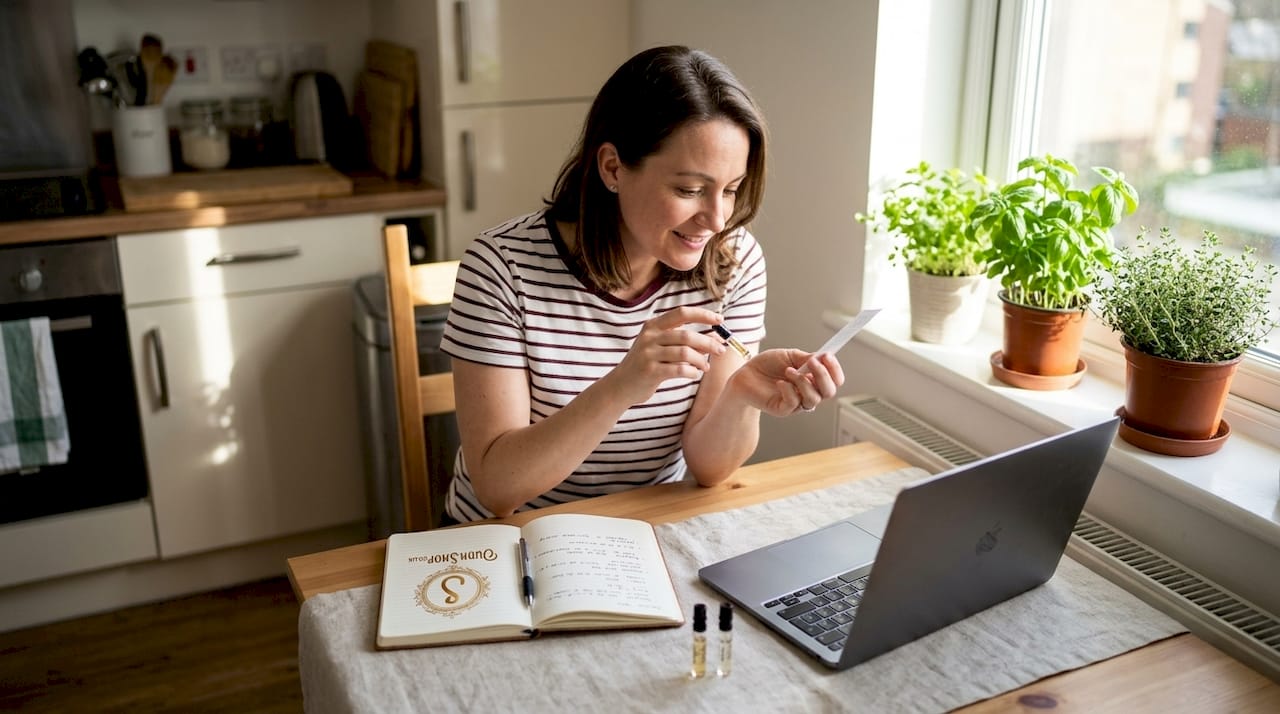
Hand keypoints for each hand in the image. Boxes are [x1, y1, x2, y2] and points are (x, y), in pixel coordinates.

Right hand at [607, 306, 725, 404]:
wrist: (620, 385)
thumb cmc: (646, 365)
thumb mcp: (661, 347)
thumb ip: (684, 341)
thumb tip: (717, 337)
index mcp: (653, 326)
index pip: (682, 313)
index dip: (703, 314)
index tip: (720, 319)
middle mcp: (650, 336)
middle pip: (687, 335)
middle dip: (708, 342)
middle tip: (721, 350)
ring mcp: (648, 354)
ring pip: (685, 353)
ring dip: (701, 360)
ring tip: (706, 367)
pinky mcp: (650, 371)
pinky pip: (679, 370)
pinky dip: (692, 372)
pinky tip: (694, 374)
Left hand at [730, 348, 844, 416]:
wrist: (744, 375)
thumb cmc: (766, 366)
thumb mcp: (789, 356)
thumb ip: (807, 358)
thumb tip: (825, 357)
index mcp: (813, 379)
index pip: (834, 380)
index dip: (835, 369)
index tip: (828, 356)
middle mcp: (808, 393)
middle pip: (829, 392)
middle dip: (823, 375)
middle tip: (811, 362)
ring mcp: (796, 403)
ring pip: (813, 398)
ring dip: (803, 381)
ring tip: (788, 371)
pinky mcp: (783, 410)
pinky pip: (794, 403)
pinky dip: (789, 390)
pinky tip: (779, 382)